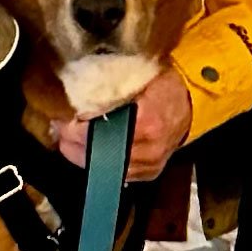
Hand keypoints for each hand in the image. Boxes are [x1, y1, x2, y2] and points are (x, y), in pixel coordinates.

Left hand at [51, 67, 190, 181]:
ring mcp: (149, 166)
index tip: (61, 117)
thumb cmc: (165, 83)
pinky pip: (115, 173)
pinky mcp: (149, 174)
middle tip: (59, 128)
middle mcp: (148, 150)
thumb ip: (111, 87)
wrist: (192, 103)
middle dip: (72, 143)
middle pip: (97, 154)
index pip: (98, 133)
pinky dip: (98, 161)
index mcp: (146, 123)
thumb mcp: (140, 76)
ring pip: (103, 168)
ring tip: (68, 139)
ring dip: (81, 154)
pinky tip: (87, 149)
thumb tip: (76, 90)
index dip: (74, 128)